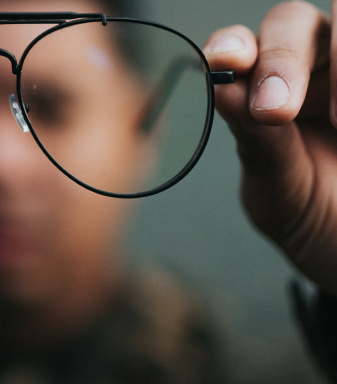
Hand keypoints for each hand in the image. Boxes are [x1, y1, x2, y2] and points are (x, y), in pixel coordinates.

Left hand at [204, 1, 336, 294]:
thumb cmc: (310, 213)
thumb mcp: (279, 186)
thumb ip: (257, 140)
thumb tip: (222, 86)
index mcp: (260, 90)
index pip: (239, 47)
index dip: (232, 44)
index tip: (226, 62)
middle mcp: (308, 68)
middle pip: (292, 22)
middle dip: (283, 58)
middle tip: (276, 112)